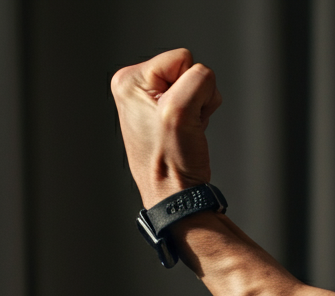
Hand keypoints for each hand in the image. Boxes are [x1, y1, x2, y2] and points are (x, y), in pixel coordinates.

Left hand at [110, 49, 221, 208]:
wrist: (177, 197)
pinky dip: (199, 118)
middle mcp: (136, 88)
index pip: (182, 58)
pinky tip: (186, 135)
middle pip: (188, 70)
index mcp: (128, 81)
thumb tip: (205, 79)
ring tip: (184, 133)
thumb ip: (197, 79)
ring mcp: (151, 102)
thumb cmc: (172, 163)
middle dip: (194, 98)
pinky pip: (196, 101)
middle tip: (183, 128)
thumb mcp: (180, 110)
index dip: (190, 88)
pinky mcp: (166, 114)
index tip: (177, 118)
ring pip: (195, 86)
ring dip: (198, 110)